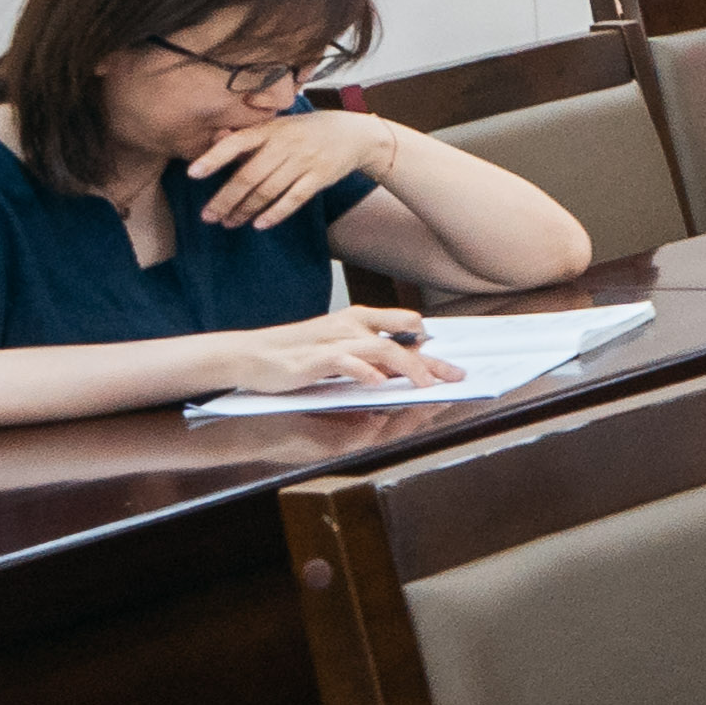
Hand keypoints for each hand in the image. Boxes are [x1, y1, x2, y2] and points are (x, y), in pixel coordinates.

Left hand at [184, 110, 397, 231]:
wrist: (355, 134)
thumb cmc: (306, 131)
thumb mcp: (278, 126)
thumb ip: (249, 136)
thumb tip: (214, 140)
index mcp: (270, 130)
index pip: (236, 142)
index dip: (214, 158)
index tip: (192, 174)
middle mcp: (285, 144)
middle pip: (249, 176)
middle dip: (225, 199)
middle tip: (208, 217)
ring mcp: (304, 161)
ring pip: (268, 191)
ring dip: (245, 210)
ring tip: (229, 223)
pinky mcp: (320, 177)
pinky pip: (294, 199)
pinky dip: (276, 213)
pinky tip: (260, 224)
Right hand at [215, 303, 453, 396]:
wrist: (249, 353)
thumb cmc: (296, 350)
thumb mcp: (339, 345)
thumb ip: (370, 350)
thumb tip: (406, 361)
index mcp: (359, 319)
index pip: (405, 325)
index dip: (431, 345)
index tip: (452, 365)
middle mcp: (351, 326)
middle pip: (402, 339)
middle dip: (432, 360)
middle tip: (455, 377)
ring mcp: (333, 341)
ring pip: (382, 349)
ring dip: (408, 367)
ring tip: (425, 385)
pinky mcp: (314, 359)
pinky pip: (346, 362)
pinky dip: (365, 372)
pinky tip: (379, 384)